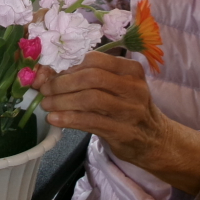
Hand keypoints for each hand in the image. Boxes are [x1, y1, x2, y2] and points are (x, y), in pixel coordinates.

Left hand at [36, 52, 199, 193]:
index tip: (52, 73)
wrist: (154, 140)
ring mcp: (129, 110)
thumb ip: (93, 78)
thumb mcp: (119, 88)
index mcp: (131, 70)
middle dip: (62, 83)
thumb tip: (51, 74)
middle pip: (91, 77)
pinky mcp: (122, 132)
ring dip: (62, 101)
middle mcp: (133, 88)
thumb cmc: (129, 109)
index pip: (95, 59)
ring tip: (46, 104)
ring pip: (89, 99)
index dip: (69, 65)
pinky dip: (68, 119)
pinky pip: (90, 121)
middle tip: (45, 89)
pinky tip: (54, 119)